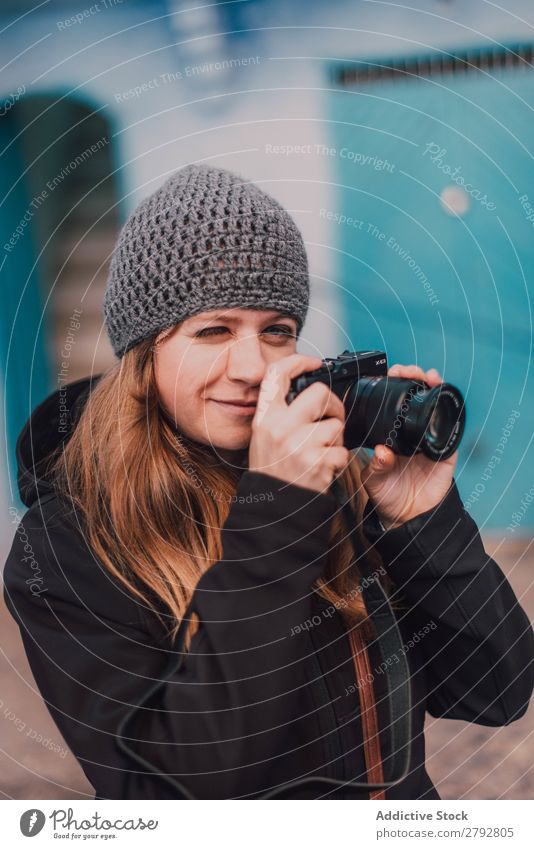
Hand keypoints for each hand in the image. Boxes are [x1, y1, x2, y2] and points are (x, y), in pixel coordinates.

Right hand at [249, 354, 349, 493]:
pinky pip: (342, 451)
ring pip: (336, 425)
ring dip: (336, 439)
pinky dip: (339, 461)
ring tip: (322, 453)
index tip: (313, 363)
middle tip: (331, 419)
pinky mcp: (317, 462)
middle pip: (320, 393)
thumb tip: (306, 388)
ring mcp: (298, 444)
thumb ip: (280, 412)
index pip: (276, 374)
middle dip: (333, 405)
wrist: (274, 509)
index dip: (297, 361)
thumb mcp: (264, 437)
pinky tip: (324, 468)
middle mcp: (279, 427)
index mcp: (264, 417)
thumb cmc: (273, 472)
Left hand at [360, 364, 457, 529]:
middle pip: (416, 396)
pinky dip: (451, 414)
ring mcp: (429, 438)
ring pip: (435, 406)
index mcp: (390, 433)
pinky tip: (446, 401)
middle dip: (415, 377)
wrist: (407, 516)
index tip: (391, 373)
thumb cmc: (386, 494)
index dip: (394, 385)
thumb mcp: (374, 480)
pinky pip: (452, 429)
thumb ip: (377, 467)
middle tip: (410, 371)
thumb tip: (382, 453)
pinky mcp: (446, 450)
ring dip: (435, 387)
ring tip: (430, 376)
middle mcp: (410, 431)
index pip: (393, 402)